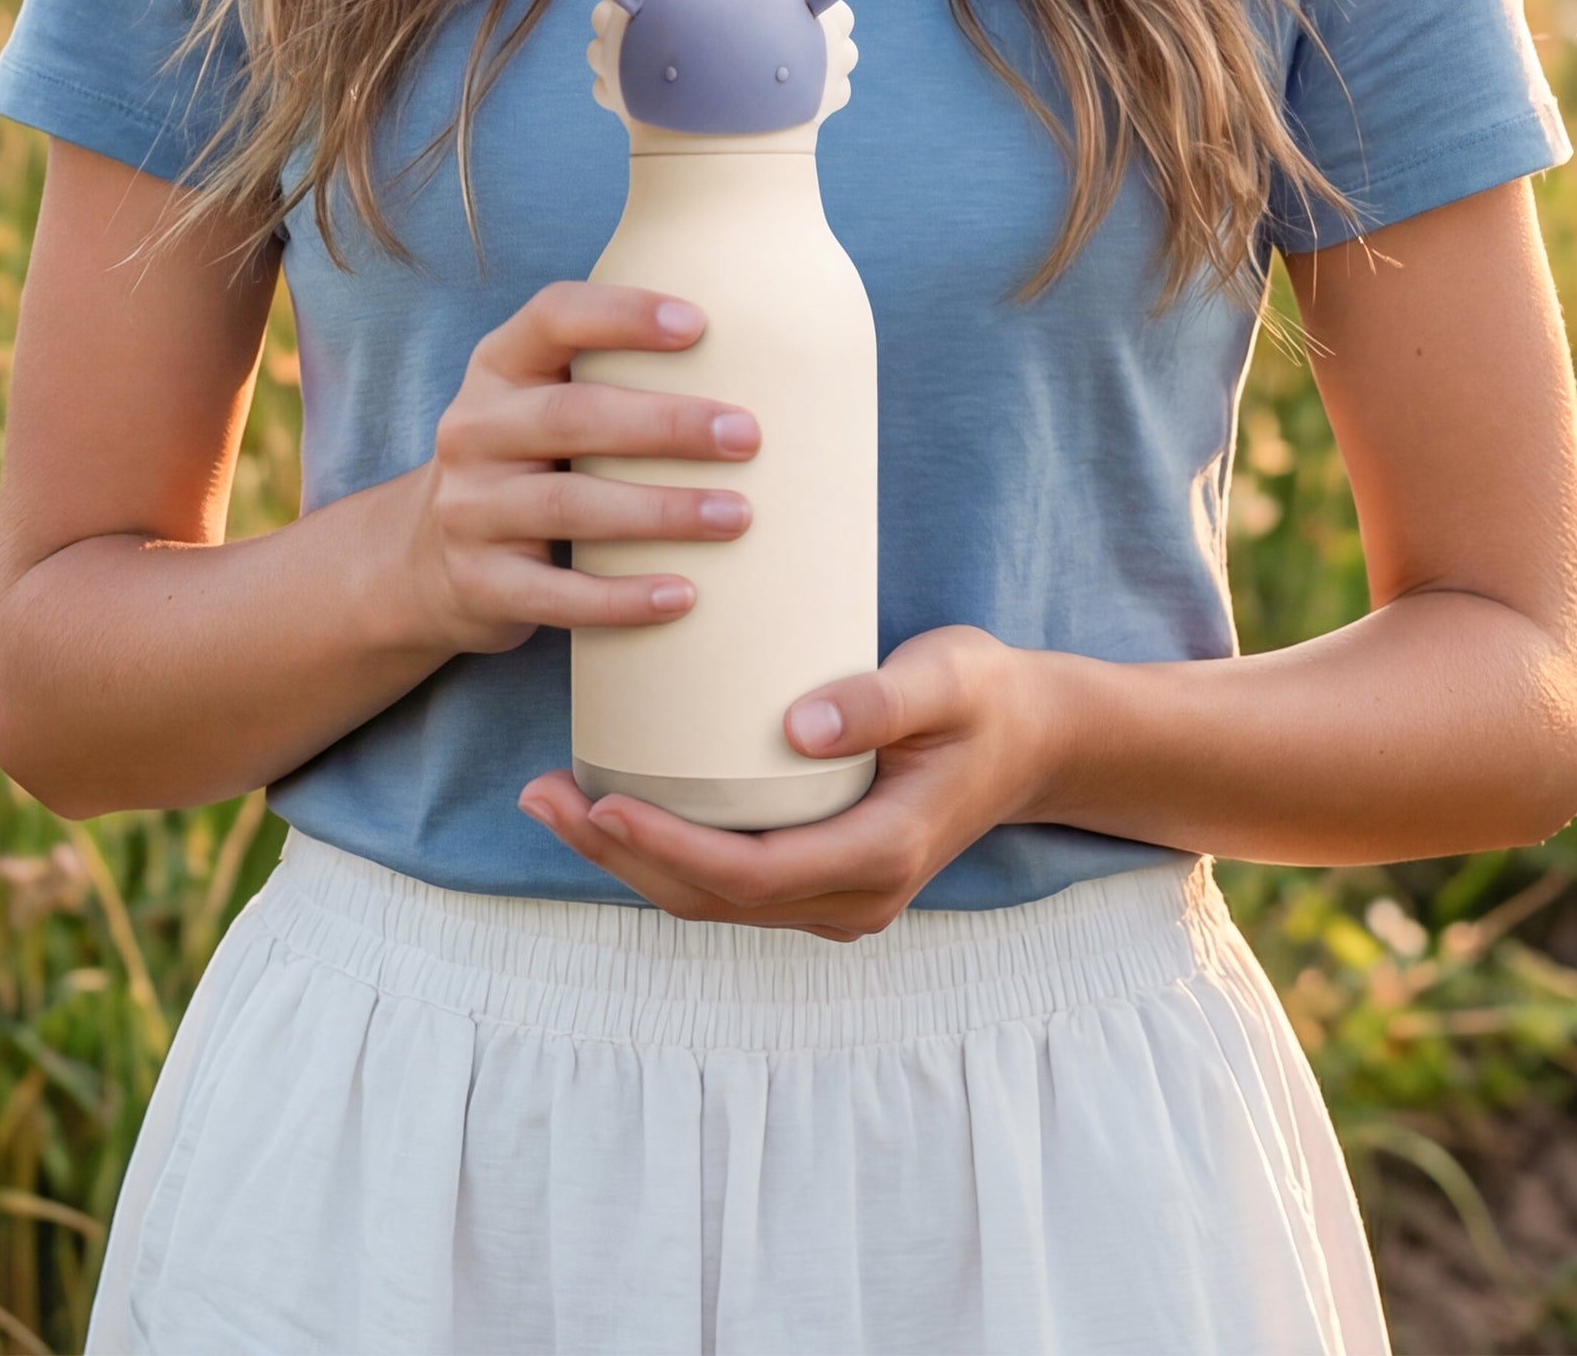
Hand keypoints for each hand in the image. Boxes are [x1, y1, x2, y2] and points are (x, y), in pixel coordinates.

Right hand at [395, 281, 759, 657]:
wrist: (427, 559)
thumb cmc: (527, 463)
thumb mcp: (541, 402)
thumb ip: (609, 377)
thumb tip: (752, 365)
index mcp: (499, 367)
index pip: (553, 317)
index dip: (622, 315)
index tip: (698, 324)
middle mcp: (474, 429)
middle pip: (574, 417)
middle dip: (667, 425)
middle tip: (747, 436)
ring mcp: (469, 509)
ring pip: (571, 507)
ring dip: (661, 512)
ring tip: (736, 516)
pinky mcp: (479, 583)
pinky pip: (558, 594)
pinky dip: (623, 598)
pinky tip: (683, 595)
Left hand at [518, 626, 1071, 938]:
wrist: (1035, 739)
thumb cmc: (987, 697)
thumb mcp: (947, 677)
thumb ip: (878, 700)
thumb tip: (797, 728)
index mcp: (879, 855)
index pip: (748, 874)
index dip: (666, 847)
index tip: (602, 801)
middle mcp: (851, 897)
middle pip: (710, 897)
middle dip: (617, 852)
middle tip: (541, 794)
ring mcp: (834, 897)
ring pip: (708, 898)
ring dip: (625, 857)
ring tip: (552, 800)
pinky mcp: (817, 875)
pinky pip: (726, 881)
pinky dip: (662, 852)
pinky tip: (613, 807)